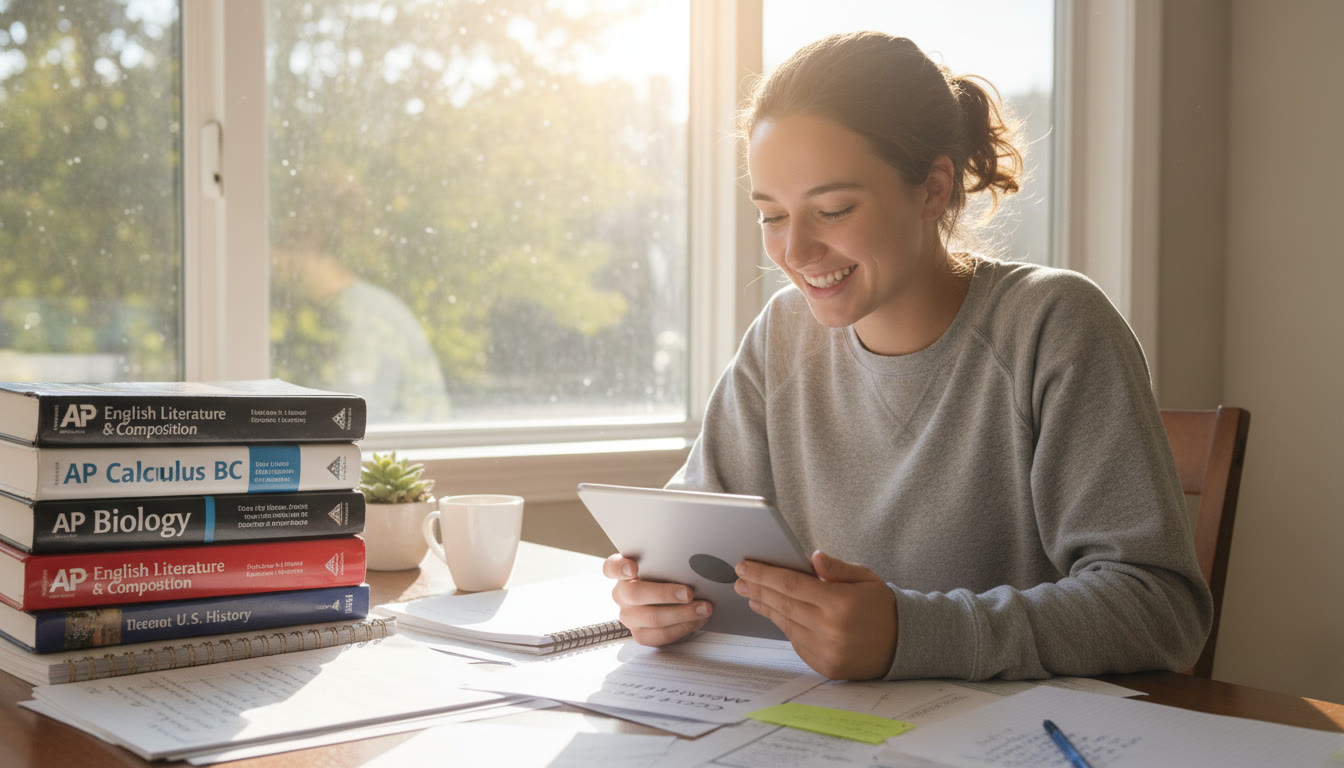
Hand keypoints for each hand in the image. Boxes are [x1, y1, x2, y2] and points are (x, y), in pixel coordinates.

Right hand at [602, 554, 712, 645]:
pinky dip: (682, 628)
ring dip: (682, 614)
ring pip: (652, 618)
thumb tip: (690, 560)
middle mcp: (622, 594)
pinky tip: (697, 620)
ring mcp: (629, 616)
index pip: (612, 567)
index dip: (620, 568)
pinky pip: (660, 635)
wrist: (669, 599)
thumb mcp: (663, 564)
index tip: (633, 568)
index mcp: (621, 572)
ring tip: (703, 608)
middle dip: (665, 594)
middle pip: (635, 594)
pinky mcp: (640, 634)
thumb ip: (667, 560)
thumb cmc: (665, 576)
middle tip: (688, 593)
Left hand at [734, 550, 897, 679]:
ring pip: (786, 624)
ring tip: (751, 595)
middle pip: (782, 604)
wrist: (904, 645)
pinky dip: (785, 626)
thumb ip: (836, 568)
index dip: (764, 574)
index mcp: (840, 602)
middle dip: (757, 589)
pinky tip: (776, 613)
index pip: (791, 584)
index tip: (745, 566)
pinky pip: (796, 642)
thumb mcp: (865, 578)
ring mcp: (826, 650)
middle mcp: (830, 628)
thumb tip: (812, 557)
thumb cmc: (882, 606)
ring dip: (765, 608)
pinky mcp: (825, 666)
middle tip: (739, 579)